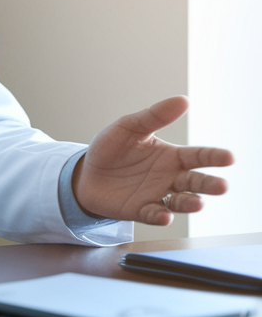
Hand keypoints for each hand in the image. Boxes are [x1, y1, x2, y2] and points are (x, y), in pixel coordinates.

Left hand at [73, 96, 232, 225]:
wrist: (86, 172)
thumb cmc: (112, 148)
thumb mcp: (129, 127)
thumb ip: (154, 116)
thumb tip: (183, 100)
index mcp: (171, 156)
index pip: (198, 156)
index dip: (213, 157)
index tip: (229, 157)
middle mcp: (170, 178)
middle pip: (196, 182)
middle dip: (209, 184)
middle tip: (222, 186)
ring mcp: (157, 195)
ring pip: (181, 202)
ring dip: (190, 203)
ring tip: (198, 203)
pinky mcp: (141, 210)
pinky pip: (154, 214)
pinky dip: (160, 215)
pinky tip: (164, 215)